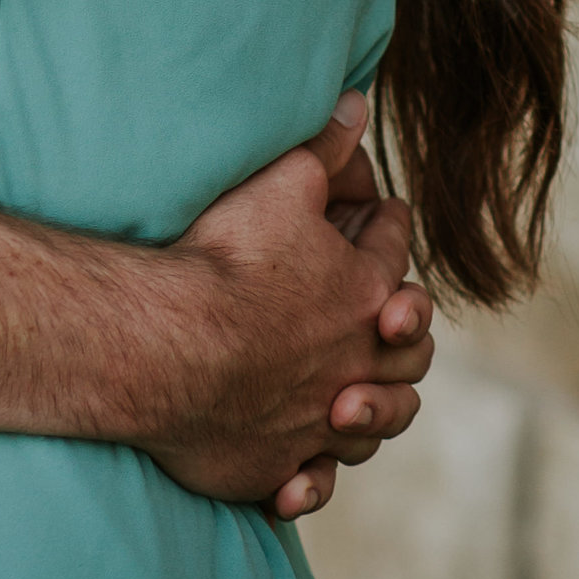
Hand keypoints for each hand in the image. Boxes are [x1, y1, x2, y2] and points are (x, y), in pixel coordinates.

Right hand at [151, 94, 432, 521]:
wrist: (171, 349)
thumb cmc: (225, 260)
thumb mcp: (280, 183)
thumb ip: (323, 146)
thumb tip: (356, 101)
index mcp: (366, 290)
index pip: (391, 248)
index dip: (389, 223)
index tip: (389, 212)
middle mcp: (356, 361)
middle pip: (407, 352)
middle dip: (407, 330)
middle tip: (397, 318)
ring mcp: (320, 419)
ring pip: (371, 423)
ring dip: (372, 409)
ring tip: (357, 401)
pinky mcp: (277, 463)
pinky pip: (312, 477)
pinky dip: (313, 477)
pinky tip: (302, 476)